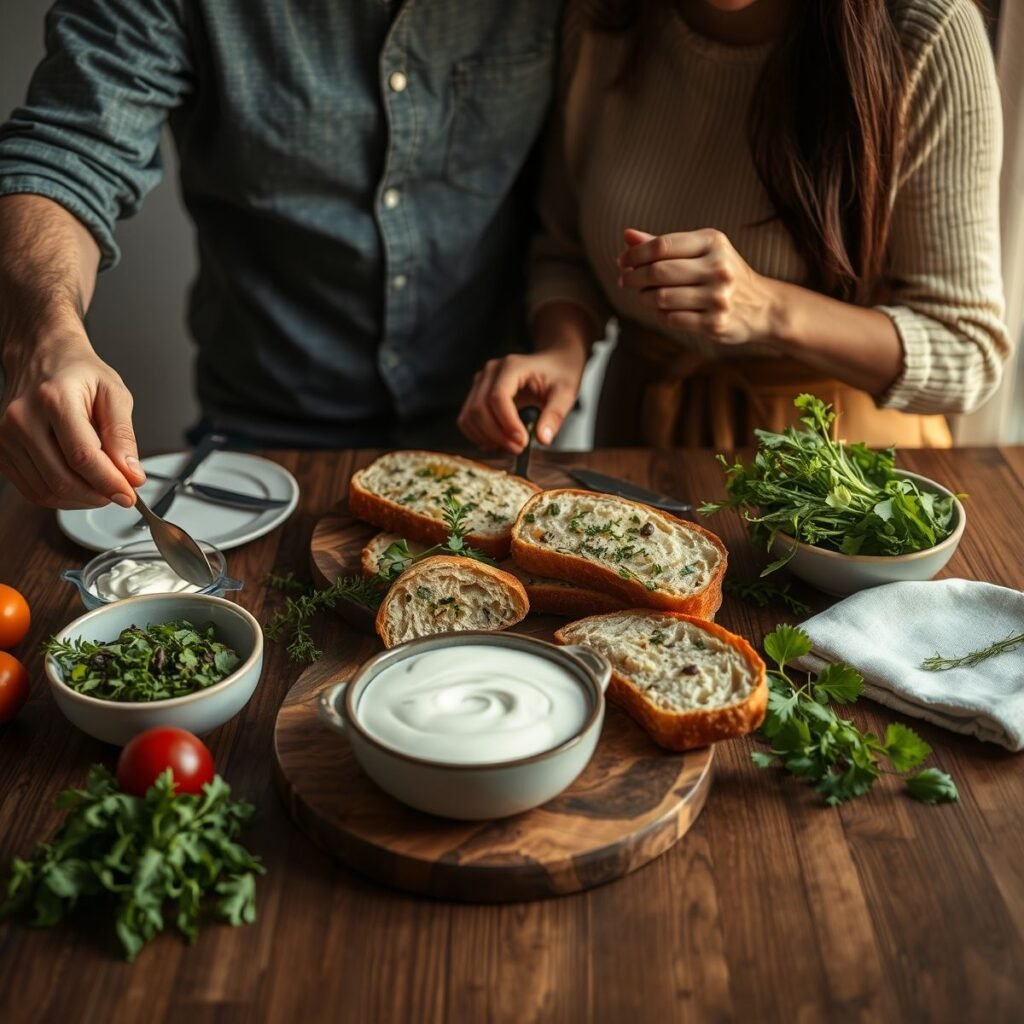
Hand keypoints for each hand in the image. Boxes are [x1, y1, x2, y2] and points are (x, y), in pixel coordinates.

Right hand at [0, 328, 144, 507]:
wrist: (42, 356)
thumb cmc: (78, 372)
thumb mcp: (114, 394)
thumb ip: (123, 436)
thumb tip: (131, 475)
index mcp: (54, 400)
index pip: (83, 457)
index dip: (109, 482)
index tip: (129, 495)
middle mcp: (22, 418)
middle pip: (62, 479)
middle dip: (98, 495)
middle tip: (119, 492)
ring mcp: (6, 436)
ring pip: (47, 491)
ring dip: (80, 500)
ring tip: (101, 488)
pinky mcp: (1, 451)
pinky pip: (32, 490)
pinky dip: (61, 497)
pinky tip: (80, 486)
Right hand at [458, 346, 586, 453]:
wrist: (553, 362)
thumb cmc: (560, 375)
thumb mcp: (566, 393)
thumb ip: (554, 415)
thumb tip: (543, 439)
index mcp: (512, 366)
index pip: (498, 397)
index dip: (507, 423)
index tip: (523, 442)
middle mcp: (490, 372)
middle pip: (479, 408)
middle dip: (497, 435)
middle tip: (519, 449)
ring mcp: (480, 381)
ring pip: (470, 415)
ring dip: (486, 437)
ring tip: (510, 446)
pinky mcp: (477, 393)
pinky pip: (468, 418)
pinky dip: (478, 434)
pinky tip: (497, 442)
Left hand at [618, 228, 778, 343]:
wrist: (763, 306)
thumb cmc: (721, 274)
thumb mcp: (700, 252)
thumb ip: (663, 245)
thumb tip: (627, 235)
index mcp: (713, 242)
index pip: (662, 245)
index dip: (635, 254)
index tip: (622, 262)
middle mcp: (718, 268)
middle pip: (658, 272)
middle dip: (634, 277)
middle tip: (624, 281)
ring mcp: (718, 297)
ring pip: (661, 297)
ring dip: (645, 297)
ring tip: (644, 295)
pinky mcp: (715, 323)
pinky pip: (671, 318)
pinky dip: (660, 314)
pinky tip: (662, 309)